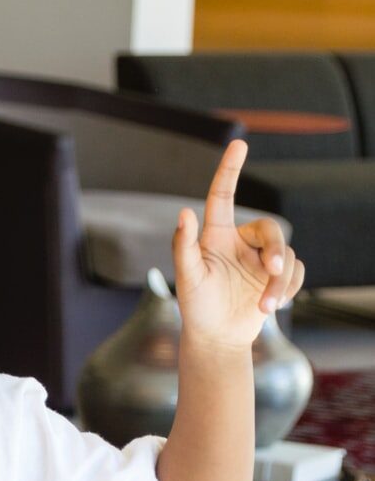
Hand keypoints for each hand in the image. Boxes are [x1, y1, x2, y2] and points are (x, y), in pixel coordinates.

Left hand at [171, 139, 305, 349]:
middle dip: (277, 251)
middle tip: (273, 271)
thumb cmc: (196, 306)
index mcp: (216, 236)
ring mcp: (261, 258)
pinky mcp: (277, 275)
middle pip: (271, 230)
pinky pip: (296, 271)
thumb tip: (183, 213)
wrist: (217, 337)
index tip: (239, 143)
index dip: (230, 170)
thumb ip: (184, 247)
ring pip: (287, 255)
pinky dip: (288, 289)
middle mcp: (241, 242)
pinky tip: (273, 306)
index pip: (222, 196)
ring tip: (266, 306)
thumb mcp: (188, 278)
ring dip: (279, 281)